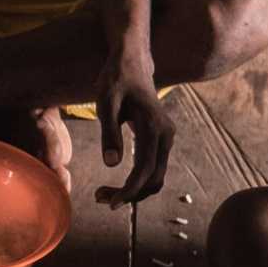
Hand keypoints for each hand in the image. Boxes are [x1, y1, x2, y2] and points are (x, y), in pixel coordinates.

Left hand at [93, 48, 174, 206]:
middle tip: (100, 198)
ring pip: (156, 176)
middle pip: (154, 178)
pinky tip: (118, 183)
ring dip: (134, 190)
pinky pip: (154, 167)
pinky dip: (138, 180)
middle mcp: (166, 135)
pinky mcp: (162, 139)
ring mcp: (167, 137)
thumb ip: (110, 134)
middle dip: (130, 194)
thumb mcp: (106, 104)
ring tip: (105, 194)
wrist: (132, 63)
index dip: (129, 190)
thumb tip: (112, 164)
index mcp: (154, 127)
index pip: (145, 169)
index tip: (110, 203)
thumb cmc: (116, 81)